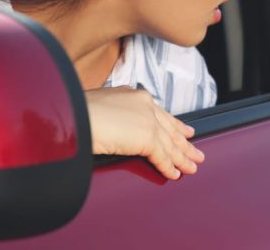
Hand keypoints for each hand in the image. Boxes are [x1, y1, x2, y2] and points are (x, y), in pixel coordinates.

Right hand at [85, 86, 205, 179]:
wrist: (72, 114)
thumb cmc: (76, 111)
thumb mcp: (100, 106)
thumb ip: (114, 114)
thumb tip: (114, 125)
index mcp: (135, 95)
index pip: (161, 113)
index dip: (175, 125)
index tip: (186, 131)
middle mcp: (145, 104)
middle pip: (170, 129)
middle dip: (184, 143)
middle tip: (196, 152)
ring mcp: (147, 120)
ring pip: (170, 144)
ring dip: (182, 158)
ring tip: (192, 167)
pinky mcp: (146, 138)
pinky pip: (161, 156)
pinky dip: (168, 167)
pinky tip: (175, 174)